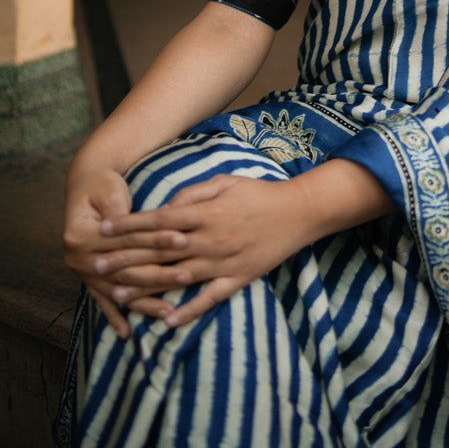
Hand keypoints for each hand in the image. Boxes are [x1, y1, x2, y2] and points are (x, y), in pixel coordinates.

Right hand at [62, 162, 188, 337]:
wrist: (85, 184)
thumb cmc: (103, 185)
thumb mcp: (112, 192)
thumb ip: (128, 215)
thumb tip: (150, 224)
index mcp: (81, 235)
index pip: (128, 241)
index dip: (156, 240)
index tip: (184, 240)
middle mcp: (78, 258)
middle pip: (126, 270)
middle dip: (158, 274)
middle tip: (188, 277)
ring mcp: (82, 271)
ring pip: (120, 289)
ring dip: (144, 302)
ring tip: (168, 311)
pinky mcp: (90, 277)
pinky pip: (102, 300)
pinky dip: (114, 316)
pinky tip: (126, 333)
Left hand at [94, 175, 309, 328]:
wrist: (298, 212)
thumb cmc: (260, 192)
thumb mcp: (227, 181)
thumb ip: (194, 193)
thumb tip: (166, 208)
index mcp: (206, 214)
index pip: (158, 221)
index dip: (129, 226)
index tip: (103, 231)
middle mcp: (210, 240)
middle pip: (160, 252)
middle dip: (126, 258)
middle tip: (96, 266)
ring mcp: (223, 263)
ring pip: (177, 278)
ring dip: (146, 287)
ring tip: (118, 295)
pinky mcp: (237, 280)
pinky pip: (209, 299)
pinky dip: (188, 312)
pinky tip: (166, 322)